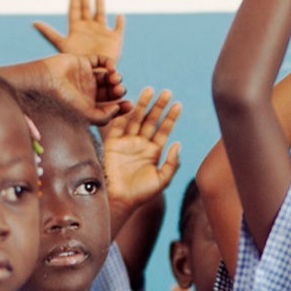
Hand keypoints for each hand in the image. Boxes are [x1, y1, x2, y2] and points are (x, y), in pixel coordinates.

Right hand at [0, 53, 128, 121]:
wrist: (45, 80)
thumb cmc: (63, 100)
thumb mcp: (85, 115)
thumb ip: (104, 117)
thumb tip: (117, 109)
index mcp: (89, 106)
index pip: (111, 107)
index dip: (122, 107)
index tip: (129, 104)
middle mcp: (89, 92)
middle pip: (112, 92)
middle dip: (119, 91)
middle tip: (118, 90)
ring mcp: (86, 76)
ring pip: (109, 77)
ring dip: (116, 77)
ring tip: (114, 78)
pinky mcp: (83, 61)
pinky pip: (102, 61)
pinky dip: (110, 63)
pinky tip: (111, 68)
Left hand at [33, 0, 125, 63]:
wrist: (94, 74)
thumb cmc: (77, 61)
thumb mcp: (61, 45)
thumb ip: (49, 33)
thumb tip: (33, 22)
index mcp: (77, 29)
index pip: (74, 11)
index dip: (75, 0)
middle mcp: (88, 29)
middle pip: (86, 10)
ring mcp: (102, 33)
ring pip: (101, 15)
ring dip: (100, 5)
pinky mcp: (115, 40)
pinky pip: (118, 29)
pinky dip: (120, 23)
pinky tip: (120, 16)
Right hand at [102, 89, 183, 209]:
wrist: (119, 200)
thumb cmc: (141, 193)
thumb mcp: (162, 180)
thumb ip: (172, 163)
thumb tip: (178, 144)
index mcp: (154, 151)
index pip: (164, 130)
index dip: (171, 117)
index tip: (178, 104)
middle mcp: (140, 144)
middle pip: (151, 120)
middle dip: (158, 106)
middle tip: (167, 92)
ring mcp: (126, 142)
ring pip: (136, 119)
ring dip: (142, 105)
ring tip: (150, 90)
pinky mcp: (112, 143)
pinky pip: (118, 125)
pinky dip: (123, 114)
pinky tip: (129, 102)